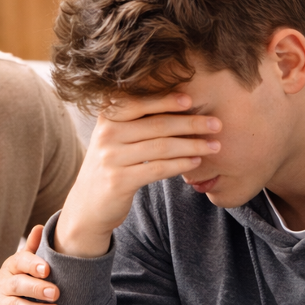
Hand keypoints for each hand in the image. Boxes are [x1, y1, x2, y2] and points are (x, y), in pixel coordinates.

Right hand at [0, 225, 58, 304]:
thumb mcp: (16, 270)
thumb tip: (41, 228)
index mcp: (9, 270)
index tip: (47, 269)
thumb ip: (30, 251)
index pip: (18, 262)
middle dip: (37, 288)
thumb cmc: (7, 290)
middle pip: (17, 285)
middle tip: (56, 293)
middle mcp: (1, 287)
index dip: (32, 264)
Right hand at [54, 93, 220, 257]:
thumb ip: (137, 120)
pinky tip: (195, 161)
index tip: (191, 99)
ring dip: (192, 145)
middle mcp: (107, 134)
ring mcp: (111, 158)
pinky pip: (157, 169)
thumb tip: (180, 101)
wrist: (87, 205)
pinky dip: (180, 164)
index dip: (166, 99)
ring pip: (161, 147)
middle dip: (190, 123)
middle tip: (216, 123)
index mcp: (107, 117)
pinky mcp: (119, 181)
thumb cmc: (111, 165)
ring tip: (214, 145)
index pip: (139, 102)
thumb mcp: (115, 137)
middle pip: (156, 124)